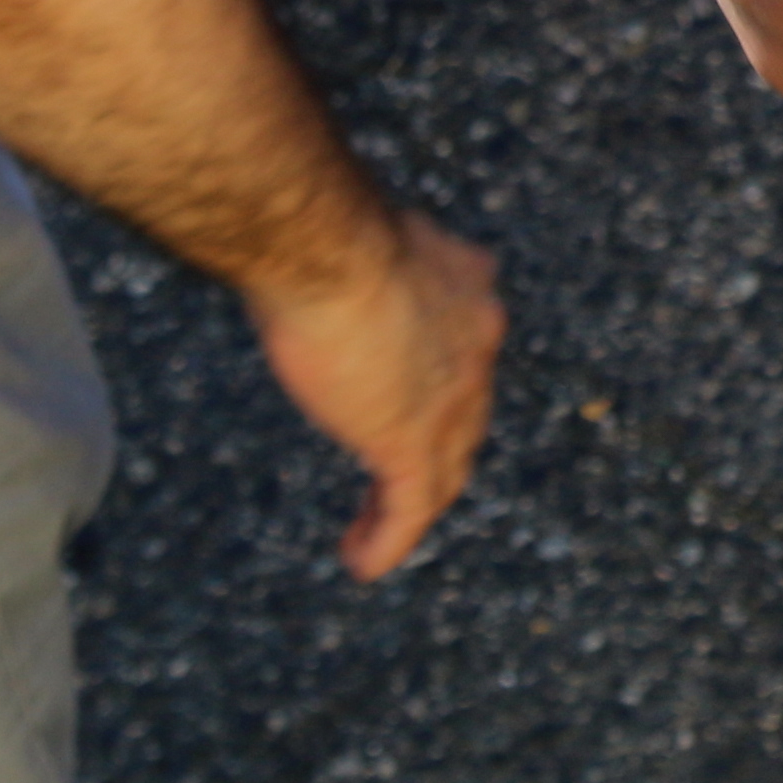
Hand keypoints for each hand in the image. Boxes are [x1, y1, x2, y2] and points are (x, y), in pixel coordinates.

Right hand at [243, 207, 506, 578]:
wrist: (325, 243)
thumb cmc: (318, 220)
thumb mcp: (349, 229)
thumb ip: (347, 248)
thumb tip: (304, 238)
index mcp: (468, 283)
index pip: (465, 344)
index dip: (441, 375)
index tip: (405, 388)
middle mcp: (478, 338)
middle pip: (467, 410)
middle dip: (439, 445)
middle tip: (399, 475)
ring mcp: (451, 394)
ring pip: (446, 466)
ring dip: (412, 503)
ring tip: (375, 532)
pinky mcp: (412, 438)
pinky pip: (412, 506)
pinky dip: (389, 539)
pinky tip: (363, 562)